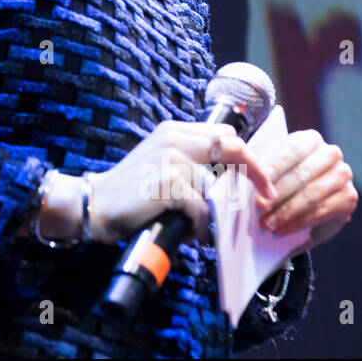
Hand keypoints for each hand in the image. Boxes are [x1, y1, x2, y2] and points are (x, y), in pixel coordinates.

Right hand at [86, 120, 276, 243]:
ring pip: (218, 187)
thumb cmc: (130, 191)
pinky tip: (183, 229)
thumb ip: (189, 157)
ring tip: (194, 224)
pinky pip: (202, 209)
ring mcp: (171, 159)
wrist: (96, 204)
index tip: (261, 177)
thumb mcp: (160, 161)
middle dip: (256, 172)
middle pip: (234, 148)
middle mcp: (174, 139)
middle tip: (265, 194)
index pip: (225, 135)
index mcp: (174, 131)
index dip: (248, 156)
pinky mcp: (168, 183)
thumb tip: (229, 170)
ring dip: (213, 212)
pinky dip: (197, 226)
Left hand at [254, 129, 356, 255]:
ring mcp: (343, 176)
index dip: (275, 165)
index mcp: (311, 140)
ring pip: (311, 194)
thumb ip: (265, 171)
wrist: (309, 203)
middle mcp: (332, 154)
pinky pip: (321, 212)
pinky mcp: (348, 198)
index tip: (259, 179)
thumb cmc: (285, 181)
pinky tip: (281, 229)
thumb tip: (247, 177)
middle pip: (303, 173)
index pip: (293, 149)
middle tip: (260, 206)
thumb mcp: (275, 171)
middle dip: (278, 192)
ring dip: (286, 211)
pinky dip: (298, 222)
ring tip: (267, 223)